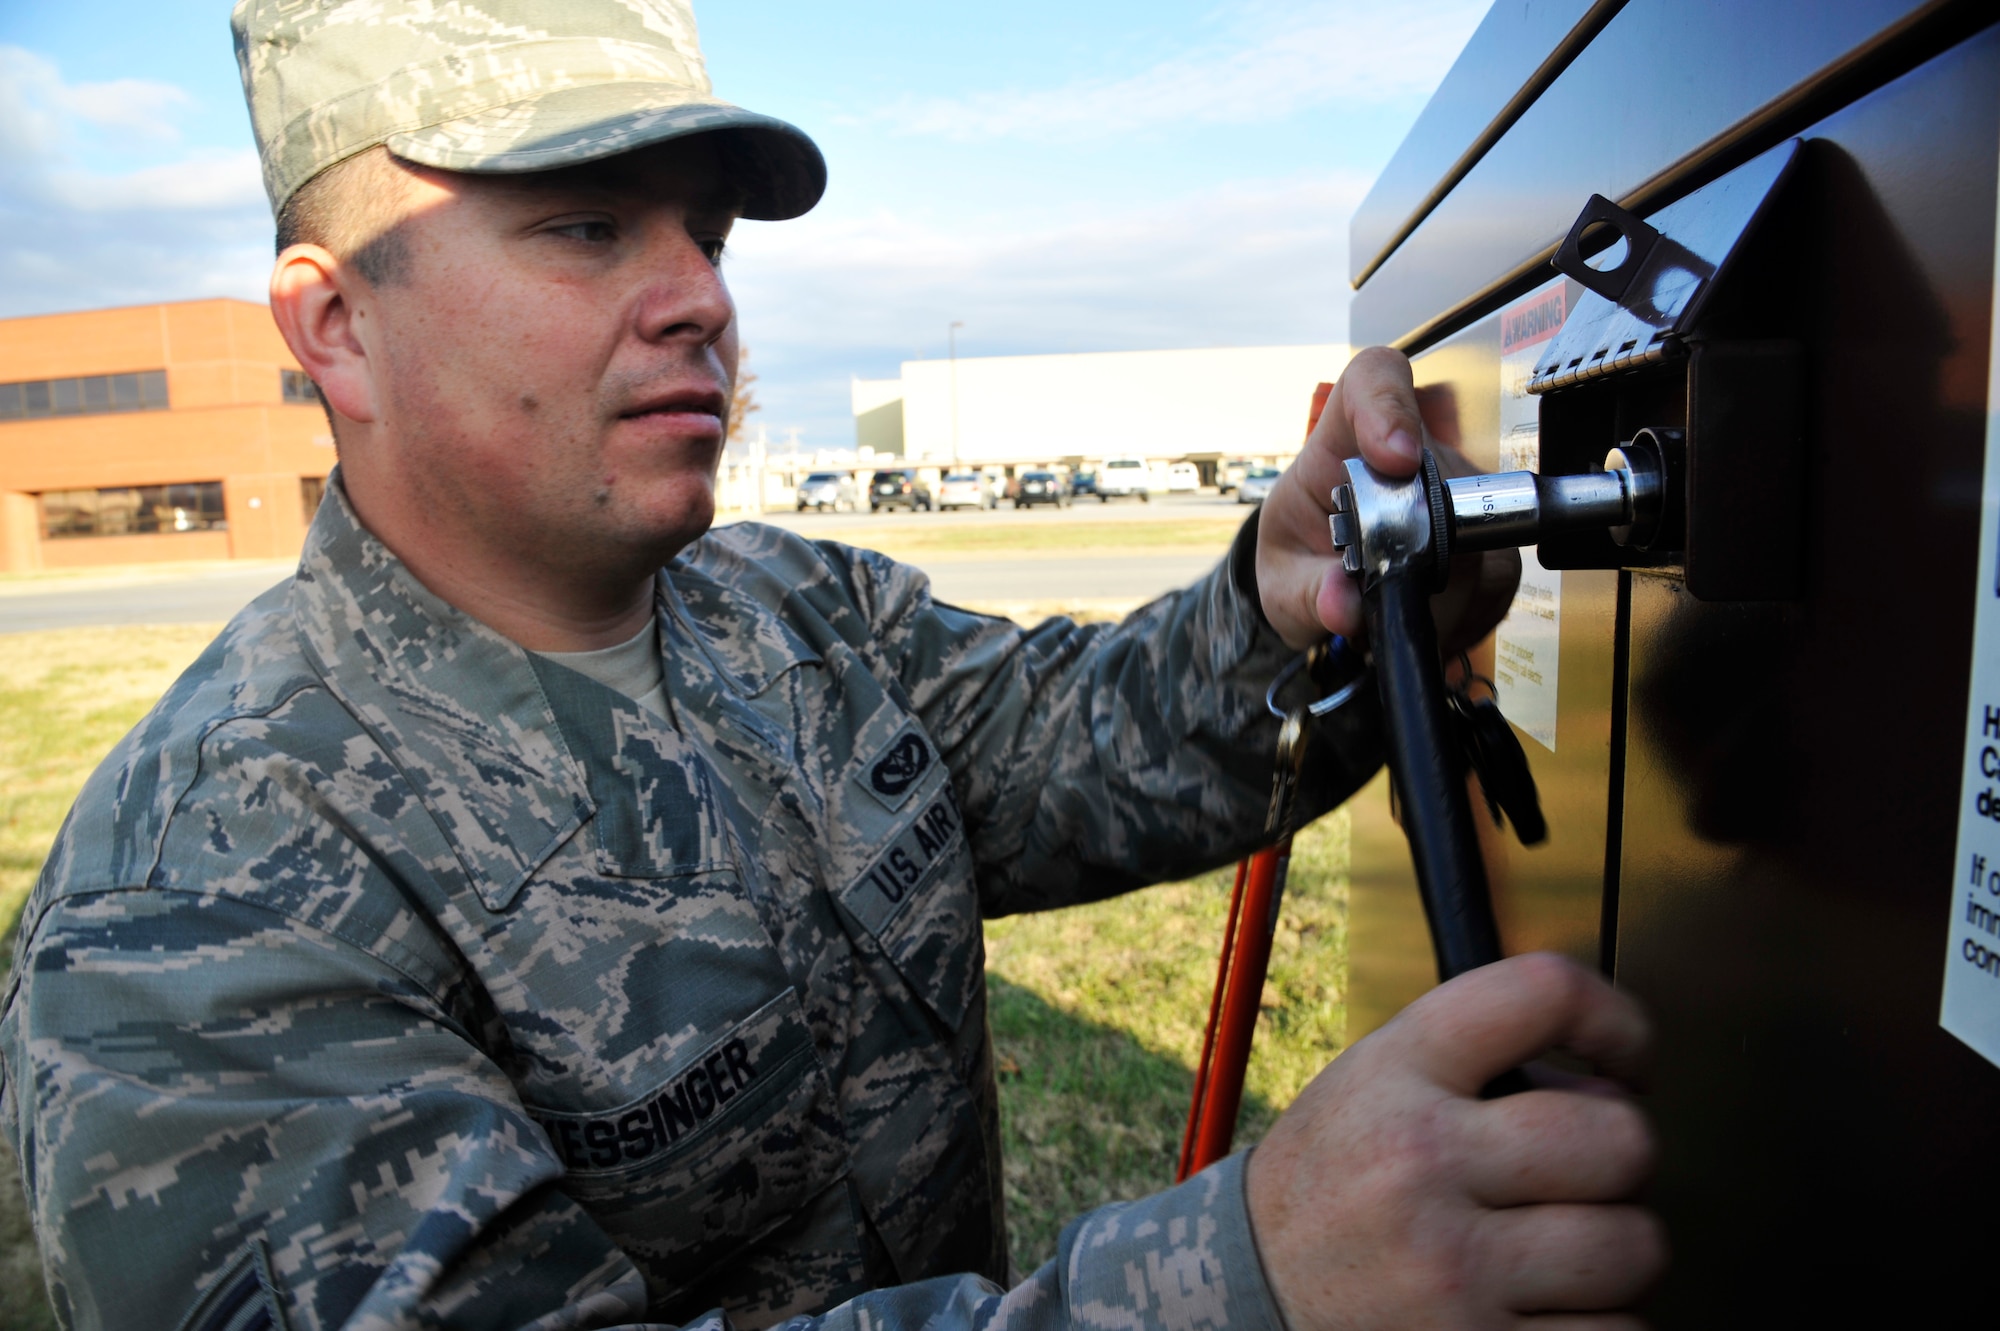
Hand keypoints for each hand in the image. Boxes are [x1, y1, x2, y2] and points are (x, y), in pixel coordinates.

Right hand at [1245, 954, 1665, 1328]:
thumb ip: (1476, 1060)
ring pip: (1633, 1246)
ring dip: (1614, 1253)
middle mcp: (1421, 1162)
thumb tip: (1614, 1087)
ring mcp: (1452, 1269)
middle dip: (1618, 1159)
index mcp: (1396, 1074)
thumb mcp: (1372, 1082)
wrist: (1248, 1297)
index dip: (1619, 1019)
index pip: (1544, 993)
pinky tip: (1548, 1307)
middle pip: (1622, 1138)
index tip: (1629, 1059)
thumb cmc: (1329, 1188)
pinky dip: (1602, 1326)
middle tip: (1578, 1175)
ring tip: (1554, 1250)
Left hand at [1255, 347, 1520, 650]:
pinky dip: (1465, 616)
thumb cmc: (1301, 559)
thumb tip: (1344, 607)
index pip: (1372, 379)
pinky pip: (1499, 577)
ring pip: (1482, 541)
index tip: (1396, 458)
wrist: (1325, 587)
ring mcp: (1458, 494)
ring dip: (1441, 601)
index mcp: (1341, 442)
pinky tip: (1429, 626)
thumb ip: (1306, 593)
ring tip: (1394, 622)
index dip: (1390, 406)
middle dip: (1416, 558)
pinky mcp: (1490, 538)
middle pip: (1441, 484)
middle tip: (1379, 603)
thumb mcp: (1282, 582)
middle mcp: (1412, 456)